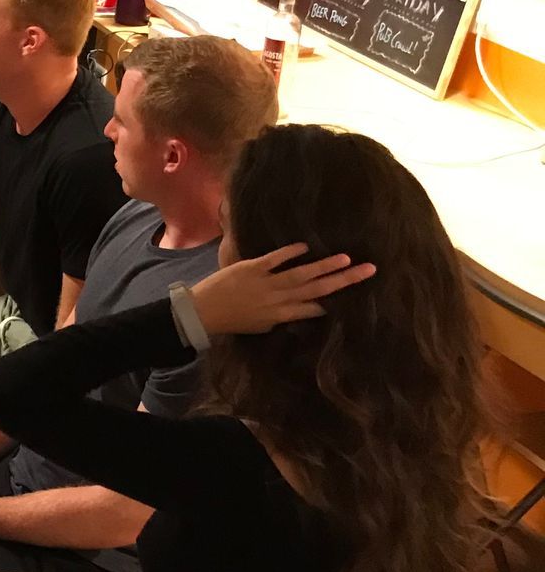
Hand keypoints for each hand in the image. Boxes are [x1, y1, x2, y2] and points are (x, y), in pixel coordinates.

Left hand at [190, 243, 376, 335]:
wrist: (202, 313)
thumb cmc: (232, 319)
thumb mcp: (261, 325)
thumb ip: (281, 316)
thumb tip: (301, 309)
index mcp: (281, 316)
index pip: (315, 308)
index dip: (337, 301)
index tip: (359, 293)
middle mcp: (278, 301)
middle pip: (317, 290)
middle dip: (345, 281)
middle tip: (369, 270)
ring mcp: (265, 284)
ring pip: (301, 275)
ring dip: (325, 266)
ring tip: (347, 259)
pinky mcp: (250, 268)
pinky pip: (274, 259)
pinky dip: (289, 253)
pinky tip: (305, 246)